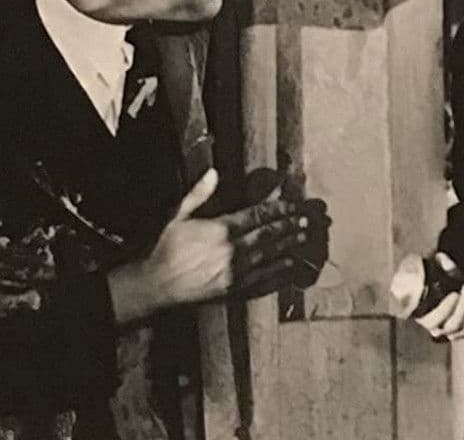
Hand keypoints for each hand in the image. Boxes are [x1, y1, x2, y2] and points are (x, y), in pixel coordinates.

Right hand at [109, 170, 309, 320]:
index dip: (279, 209)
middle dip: (290, 226)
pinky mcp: (235, 291)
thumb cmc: (165, 248)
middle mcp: (233, 250)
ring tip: (304, 238)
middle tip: (307, 219)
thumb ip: (199, 194)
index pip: (258, 215)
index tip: (293, 205)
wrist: (156, 285)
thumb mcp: (178, 216)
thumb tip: (213, 173)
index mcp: (221, 229)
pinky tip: (291, 268)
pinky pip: (264, 281)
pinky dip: (280, 273)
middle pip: (270, 235)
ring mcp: (237, 272)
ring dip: (289, 246)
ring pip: (271, 256)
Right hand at [413, 254, 463, 341]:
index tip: (454, 294)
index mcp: (430, 316)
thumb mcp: (451, 276)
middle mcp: (445, 329)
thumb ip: (446, 269)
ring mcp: (463, 334)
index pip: (431, 322)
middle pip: (453, 325)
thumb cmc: (461, 285)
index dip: (443, 311)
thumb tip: (441, 257)